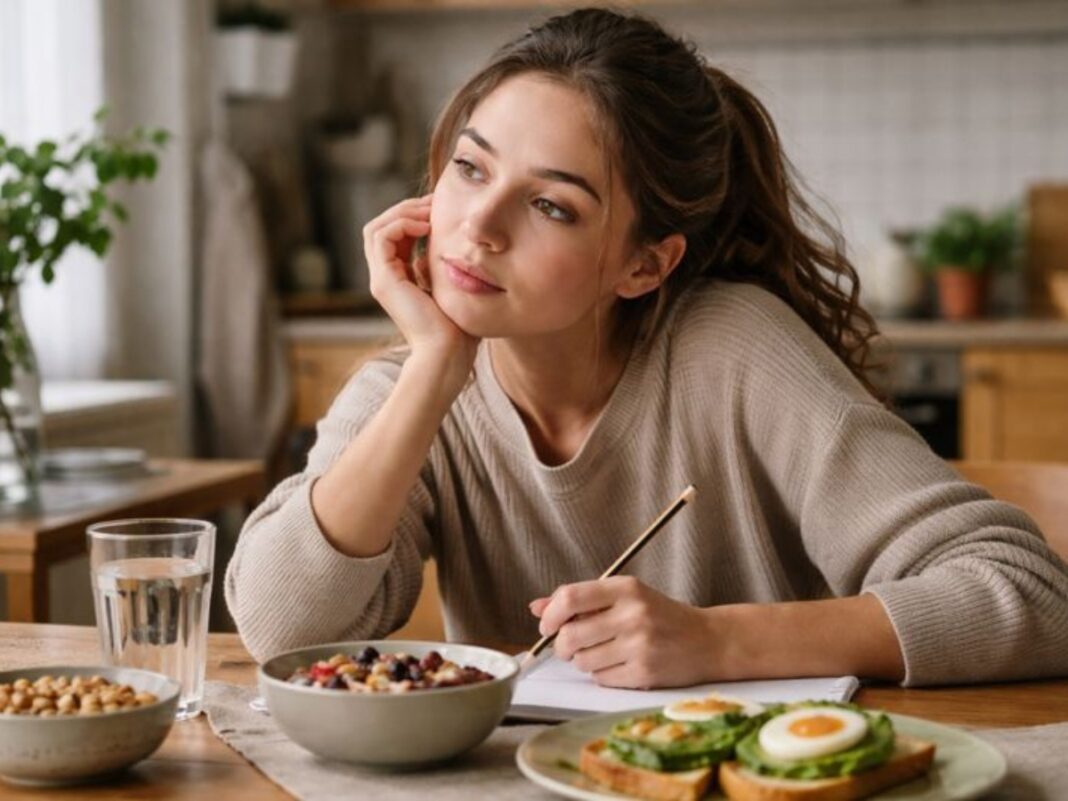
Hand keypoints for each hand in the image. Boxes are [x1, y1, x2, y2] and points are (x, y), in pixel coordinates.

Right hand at [363, 194, 477, 380]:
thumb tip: (445, 249)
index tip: (440, 209)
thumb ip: (443, 269)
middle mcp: (386, 279)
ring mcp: (381, 280)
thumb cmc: (458, 330)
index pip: (395, 235)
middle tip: (434, 202)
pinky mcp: (384, 282)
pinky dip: (402, 224)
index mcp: (399, 280)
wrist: (447, 355)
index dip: (415, 216)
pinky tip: (427, 227)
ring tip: (429, 213)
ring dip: (403, 213)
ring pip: (376, 228)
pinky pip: (382, 236)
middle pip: (382, 227)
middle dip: (407, 209)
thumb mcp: (452, 290)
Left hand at [528, 576, 720, 688]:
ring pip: (582, 661)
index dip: (550, 615)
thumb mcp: (625, 597)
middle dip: (563, 645)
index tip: (547, 625)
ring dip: (584, 660)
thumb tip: (536, 607)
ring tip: (604, 652)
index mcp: (626, 588)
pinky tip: (620, 664)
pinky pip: (601, 678)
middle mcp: (633, 614)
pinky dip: (602, 675)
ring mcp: (640, 645)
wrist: (709, 641)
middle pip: (570, 635)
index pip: (570, 597)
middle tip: (573, 644)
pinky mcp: (645, 673)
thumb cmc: (661, 616)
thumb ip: (580, 600)